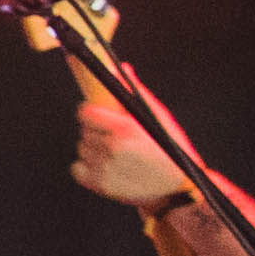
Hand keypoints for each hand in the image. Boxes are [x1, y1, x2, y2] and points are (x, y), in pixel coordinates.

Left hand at [68, 94, 189, 211]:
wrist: (177, 187)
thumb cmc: (170, 148)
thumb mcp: (158, 116)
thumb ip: (136, 91)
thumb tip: (122, 68)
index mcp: (125, 129)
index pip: (85, 113)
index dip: (92, 113)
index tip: (99, 115)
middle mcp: (112, 149)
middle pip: (84, 130)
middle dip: (96, 130)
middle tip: (114, 136)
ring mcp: (105, 169)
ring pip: (82, 148)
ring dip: (93, 148)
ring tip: (115, 153)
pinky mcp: (100, 185)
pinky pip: (77, 168)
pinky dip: (87, 167)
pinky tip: (106, 166)